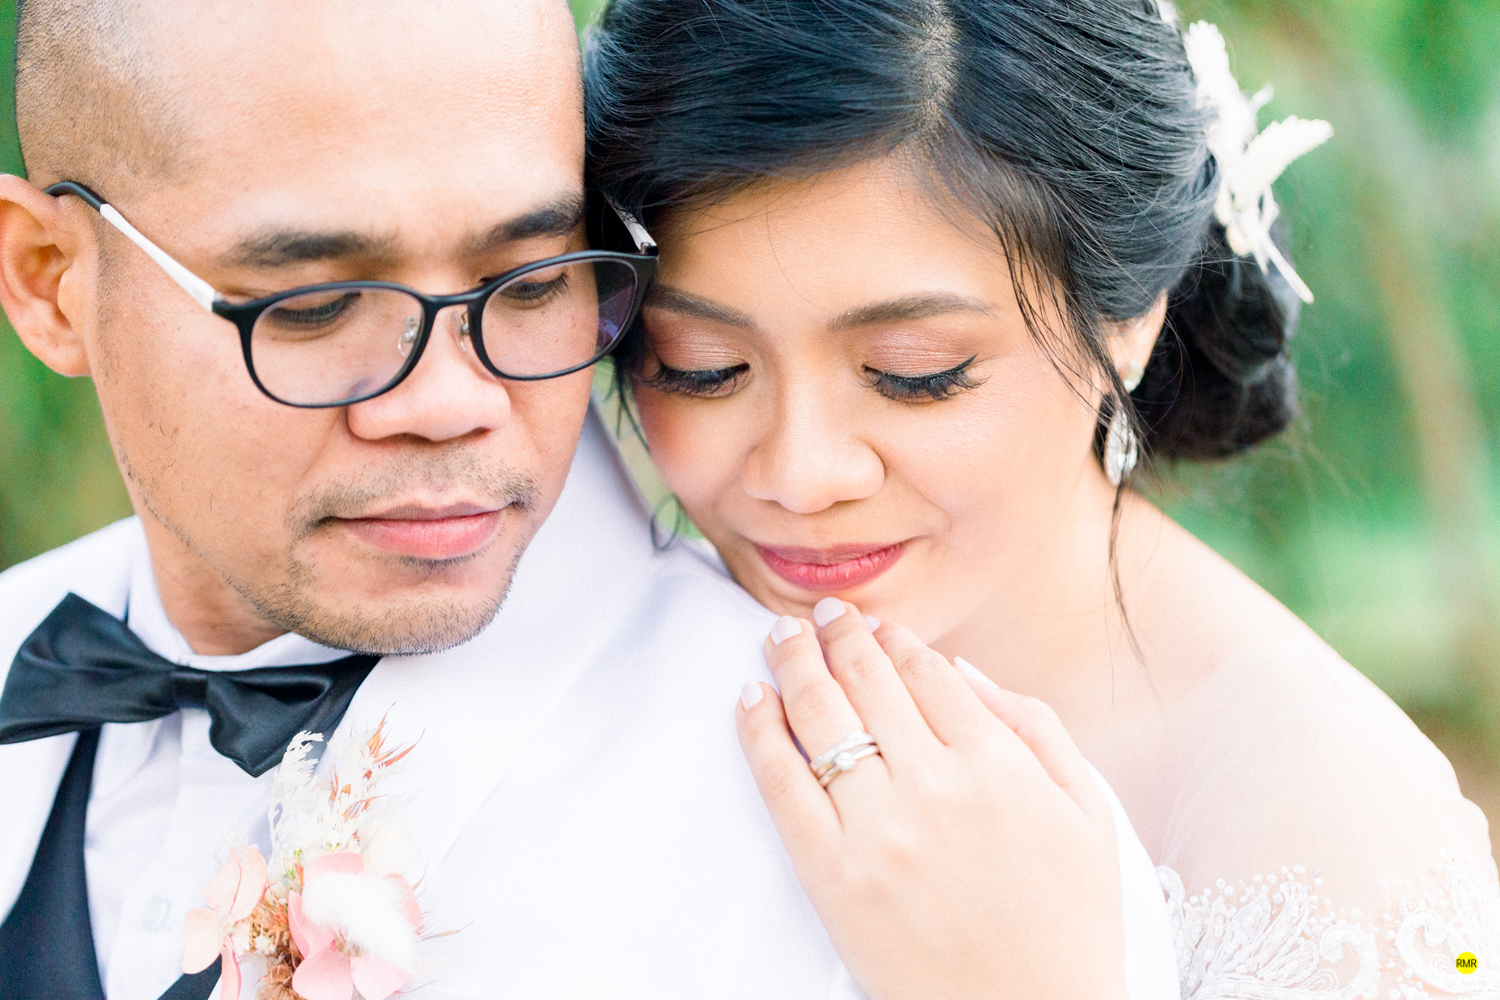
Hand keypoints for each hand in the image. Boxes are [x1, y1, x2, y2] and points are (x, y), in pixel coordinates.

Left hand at [737, 599, 1125, 999]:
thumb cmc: (1066, 921)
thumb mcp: (1087, 813)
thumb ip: (1034, 728)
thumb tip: (962, 670)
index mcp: (998, 765)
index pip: (927, 673)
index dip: (895, 639)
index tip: (876, 625)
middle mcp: (935, 785)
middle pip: (867, 681)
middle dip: (838, 635)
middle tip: (821, 615)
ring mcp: (878, 829)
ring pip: (821, 716)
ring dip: (794, 663)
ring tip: (781, 638)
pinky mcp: (832, 873)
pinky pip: (782, 782)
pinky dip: (760, 730)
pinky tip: (751, 697)